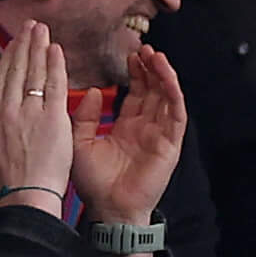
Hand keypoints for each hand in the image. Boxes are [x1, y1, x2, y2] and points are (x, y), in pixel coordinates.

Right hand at [0, 20, 72, 211]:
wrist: (23, 195)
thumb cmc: (5, 182)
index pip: (1, 80)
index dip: (8, 59)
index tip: (14, 45)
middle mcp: (7, 109)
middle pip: (15, 70)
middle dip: (23, 45)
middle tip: (29, 27)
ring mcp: (29, 111)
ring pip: (33, 72)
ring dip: (37, 47)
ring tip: (42, 31)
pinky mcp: (52, 117)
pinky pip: (53, 84)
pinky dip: (54, 65)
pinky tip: (55, 50)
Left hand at [72, 45, 186, 226]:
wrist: (107, 208)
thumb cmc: (92, 181)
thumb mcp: (79, 141)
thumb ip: (85, 116)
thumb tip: (92, 92)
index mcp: (127, 126)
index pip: (135, 93)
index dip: (135, 74)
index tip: (129, 54)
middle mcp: (146, 128)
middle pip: (153, 91)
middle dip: (150, 69)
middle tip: (143, 48)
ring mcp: (160, 135)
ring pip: (167, 98)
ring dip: (164, 76)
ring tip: (156, 56)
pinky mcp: (170, 144)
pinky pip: (176, 115)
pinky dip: (174, 94)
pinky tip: (167, 78)